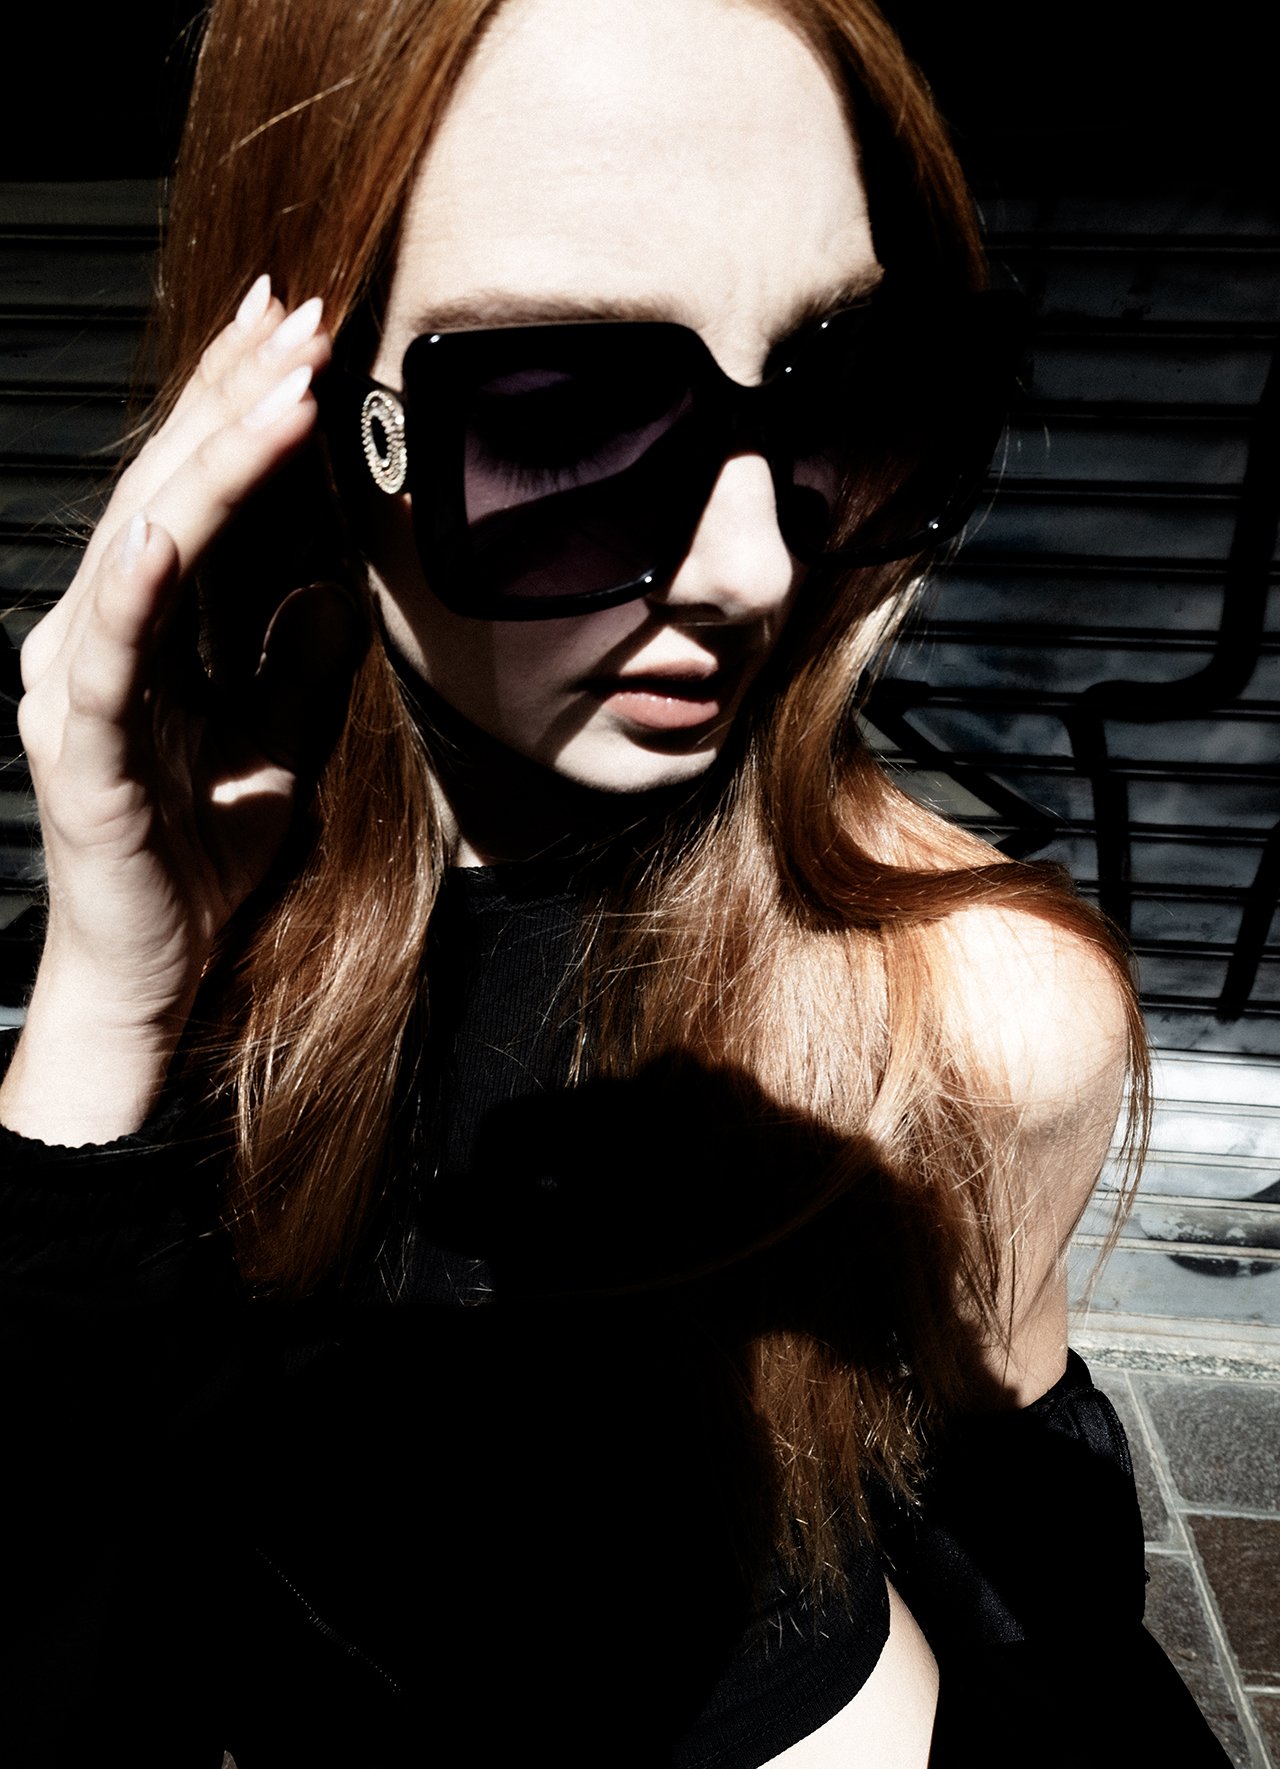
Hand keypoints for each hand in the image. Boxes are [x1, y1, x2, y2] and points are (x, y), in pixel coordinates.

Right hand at [1, 278, 359, 1141]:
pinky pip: (115, 657)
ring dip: (212, 461)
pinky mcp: (86, 751)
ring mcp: (81, 690)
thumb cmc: (197, 868)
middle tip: (295, 314)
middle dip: (231, 397)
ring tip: (277, 385)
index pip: (190, 492)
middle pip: (163, 490)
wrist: (152, 978)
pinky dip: (140, 587)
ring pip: (143, 545)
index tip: (291, 332)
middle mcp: (94, 639)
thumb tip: (330, 587)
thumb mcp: (274, 749)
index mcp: (141, 632)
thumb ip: (292, 665)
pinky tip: (172, 526)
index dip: (234, 407)